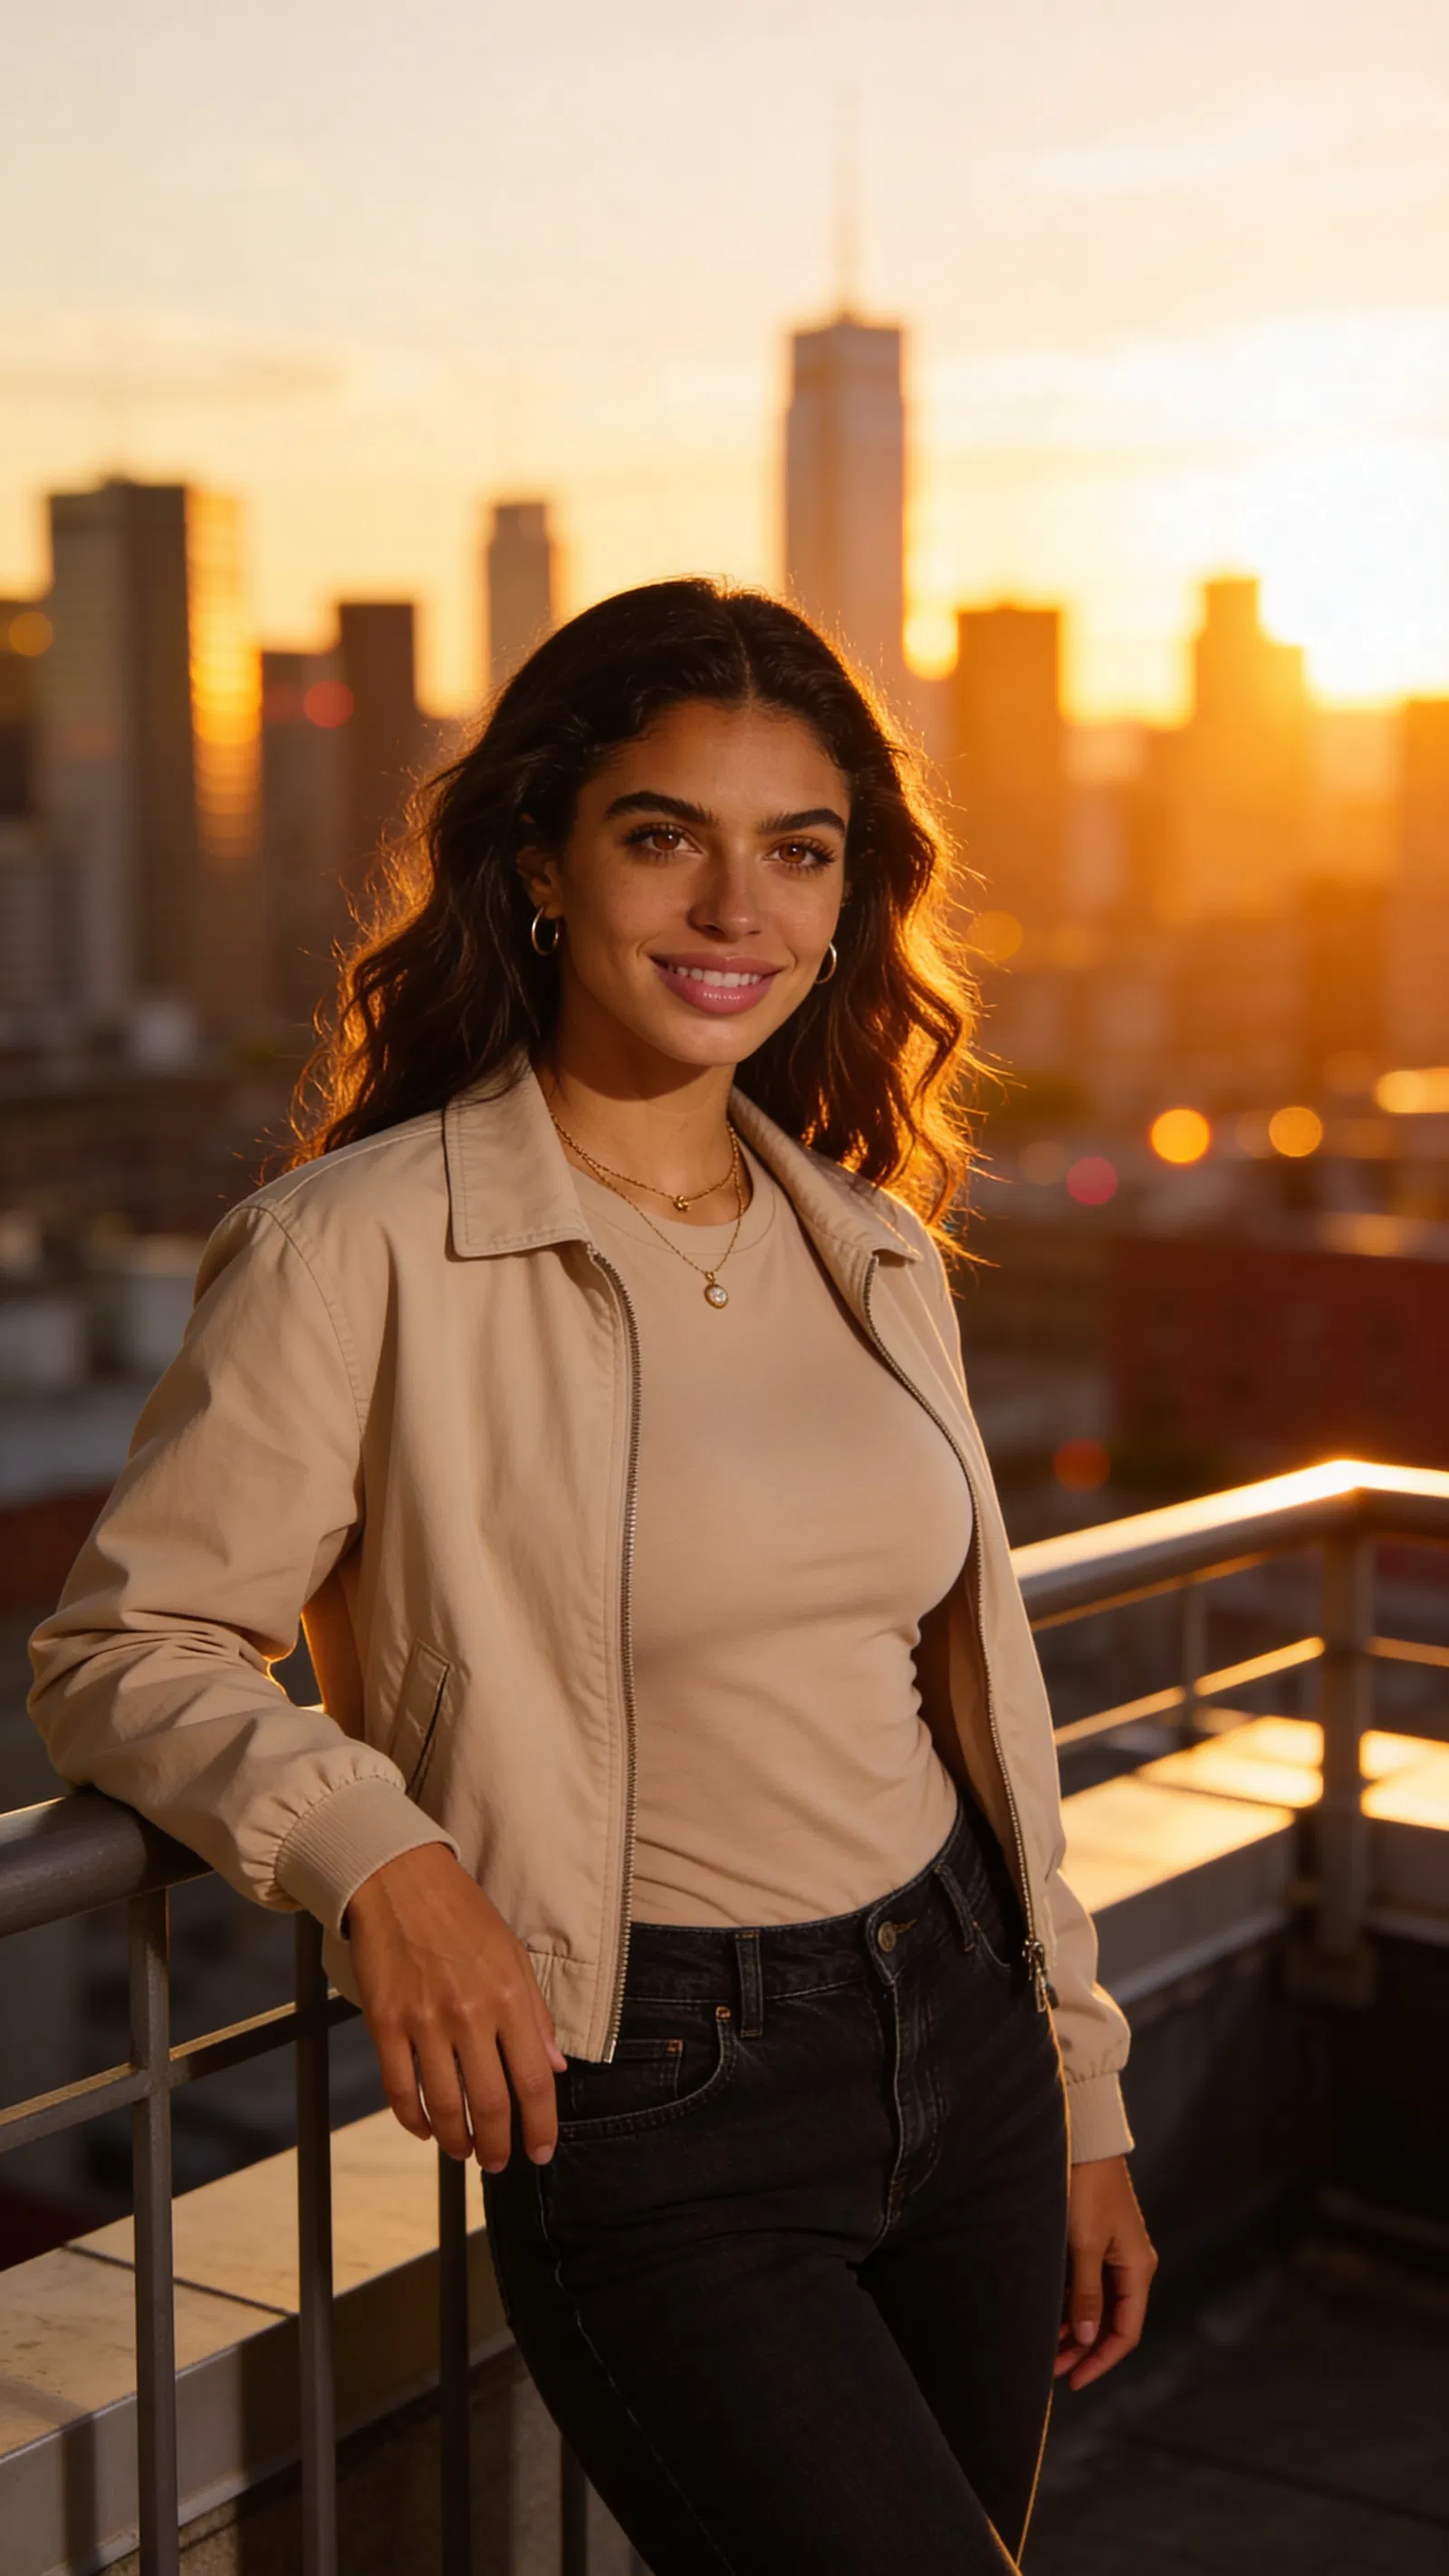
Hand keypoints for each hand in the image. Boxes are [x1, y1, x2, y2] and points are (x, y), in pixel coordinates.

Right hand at [345, 1844, 566, 2170]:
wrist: (399, 1880)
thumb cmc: (463, 1915)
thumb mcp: (514, 1955)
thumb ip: (535, 2015)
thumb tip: (555, 2068)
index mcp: (510, 1997)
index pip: (534, 2081)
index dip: (541, 2126)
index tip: (541, 2152)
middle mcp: (470, 2015)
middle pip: (490, 2105)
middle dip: (498, 2146)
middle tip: (500, 2163)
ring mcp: (424, 2021)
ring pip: (444, 2106)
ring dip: (457, 2142)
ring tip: (464, 2152)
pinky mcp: (384, 2023)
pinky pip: (399, 2089)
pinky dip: (414, 2120)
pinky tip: (426, 2129)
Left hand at [1055, 2153, 1157, 2390]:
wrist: (1084, 2141)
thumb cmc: (1085, 2190)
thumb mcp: (1084, 2246)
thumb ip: (1086, 2294)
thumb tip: (1086, 2340)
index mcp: (1137, 2270)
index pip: (1125, 2332)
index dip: (1099, 2361)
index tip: (1073, 2381)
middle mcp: (1131, 2266)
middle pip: (1110, 2322)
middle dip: (1083, 2350)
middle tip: (1051, 2370)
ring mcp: (1114, 2254)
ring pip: (1097, 2305)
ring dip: (1074, 2329)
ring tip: (1044, 2348)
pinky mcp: (1096, 2242)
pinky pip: (1086, 2285)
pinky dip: (1069, 2304)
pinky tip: (1048, 2316)